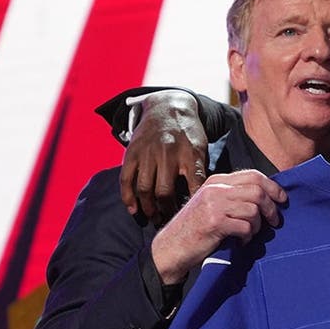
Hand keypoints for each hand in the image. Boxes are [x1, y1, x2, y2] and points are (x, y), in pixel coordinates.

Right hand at [120, 90, 209, 222]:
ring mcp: (147, 153)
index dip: (192, 205)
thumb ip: (200, 171)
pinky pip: (126, 179)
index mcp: (189, 153)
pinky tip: (134, 210)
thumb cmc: (188, 133)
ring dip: (148, 208)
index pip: (194, 185)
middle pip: (164, 191)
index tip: (191, 218)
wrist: (168, 107)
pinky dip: (128, 198)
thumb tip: (203, 199)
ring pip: (144, 189)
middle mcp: (167, 153)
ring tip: (154, 218)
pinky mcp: (132, 152)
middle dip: (166, 211)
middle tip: (168, 221)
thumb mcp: (201, 148)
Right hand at [149, 170, 286, 283]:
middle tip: (275, 221)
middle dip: (271, 207)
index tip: (282, 199)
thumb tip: (267, 196)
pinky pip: (245, 227)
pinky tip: (240, 242)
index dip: (273, 187)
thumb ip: (233, 196)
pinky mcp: (214, 223)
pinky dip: (248, 237)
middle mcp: (215, 189)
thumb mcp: (212, 204)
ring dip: (258, 226)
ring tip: (250, 234)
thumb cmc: (195, 229)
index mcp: (216, 181)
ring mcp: (213, 204)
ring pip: (253, 209)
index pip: (253, 175)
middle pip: (257, 190)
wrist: (169, 249)